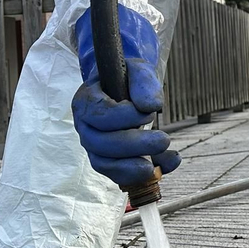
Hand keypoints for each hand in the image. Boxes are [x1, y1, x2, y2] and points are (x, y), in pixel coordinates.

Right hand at [72, 65, 179, 186]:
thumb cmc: (129, 79)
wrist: (129, 90)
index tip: (149, 113)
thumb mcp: (139, 71)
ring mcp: (93, 145)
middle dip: (133, 145)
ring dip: (131, 167)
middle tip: (163, 140)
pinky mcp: (107, 160)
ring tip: (157, 166)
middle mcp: (84, 126)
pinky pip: (115, 174)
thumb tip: (152, 106)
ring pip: (103, 163)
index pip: (98, 113)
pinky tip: (161, 169)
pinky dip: (136, 176)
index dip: (124, 116)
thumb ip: (144, 83)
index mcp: (86, 100)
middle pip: (99, 142)